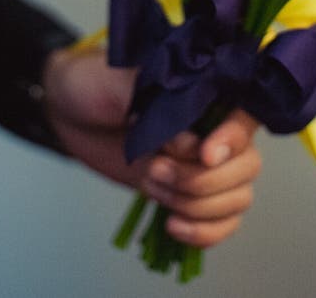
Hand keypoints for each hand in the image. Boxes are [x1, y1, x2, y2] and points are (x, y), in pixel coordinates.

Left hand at [42, 47, 261, 247]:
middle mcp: (214, 128)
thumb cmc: (95, 83)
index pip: (245, 117)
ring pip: (236, 198)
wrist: (68, 108)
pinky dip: (203, 233)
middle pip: (247, 166)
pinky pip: (221, 223)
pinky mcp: (187, 192)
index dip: (232, 140)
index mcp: (207, 91)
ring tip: (149, 183)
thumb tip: (190, 143)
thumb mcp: (119, 83)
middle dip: (202, 180)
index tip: (202, 155)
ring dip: (195, 205)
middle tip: (154, 168)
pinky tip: (171, 225)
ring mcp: (202, 164)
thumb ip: (158, 106)